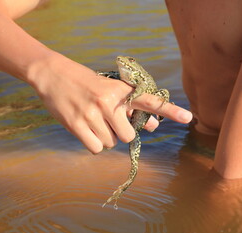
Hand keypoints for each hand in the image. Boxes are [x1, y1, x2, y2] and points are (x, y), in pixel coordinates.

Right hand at [30, 53, 192, 153]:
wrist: (53, 74)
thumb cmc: (87, 83)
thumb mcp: (112, 90)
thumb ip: (133, 108)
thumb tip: (154, 126)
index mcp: (120, 91)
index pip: (149, 101)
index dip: (170, 110)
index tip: (188, 117)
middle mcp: (108, 102)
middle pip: (128, 135)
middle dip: (121, 133)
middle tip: (108, 121)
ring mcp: (92, 114)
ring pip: (111, 143)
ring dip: (105, 138)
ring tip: (93, 121)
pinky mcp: (76, 124)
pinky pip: (96, 148)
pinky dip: (93, 144)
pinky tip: (86, 130)